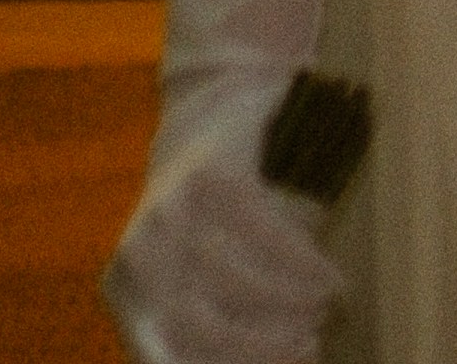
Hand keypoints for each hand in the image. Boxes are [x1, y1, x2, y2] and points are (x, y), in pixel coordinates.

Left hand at [101, 105, 342, 363]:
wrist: (204, 117)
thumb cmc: (208, 219)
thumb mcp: (194, 276)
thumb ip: (214, 323)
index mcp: (125, 292)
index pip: (162, 358)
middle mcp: (138, 255)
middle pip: (196, 327)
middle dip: (262, 347)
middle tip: (312, 346)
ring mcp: (170, 213)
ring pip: (234, 282)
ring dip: (291, 304)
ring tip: (326, 307)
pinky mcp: (210, 179)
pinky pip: (263, 235)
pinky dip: (304, 264)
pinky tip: (330, 277)